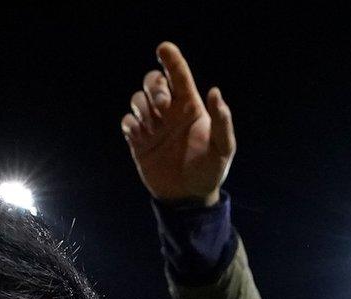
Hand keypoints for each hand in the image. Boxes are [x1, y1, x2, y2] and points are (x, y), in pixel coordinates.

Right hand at [121, 42, 234, 206]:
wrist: (189, 198)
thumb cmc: (210, 171)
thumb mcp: (223, 149)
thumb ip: (223, 122)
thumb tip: (215, 93)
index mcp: (190, 107)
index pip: (178, 75)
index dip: (171, 59)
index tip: (164, 48)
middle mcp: (169, 112)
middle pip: (153, 82)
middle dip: (154, 86)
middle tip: (163, 106)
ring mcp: (152, 126)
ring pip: (137, 99)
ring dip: (142, 107)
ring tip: (154, 128)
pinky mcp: (138, 141)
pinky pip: (127, 122)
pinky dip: (130, 123)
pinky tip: (140, 135)